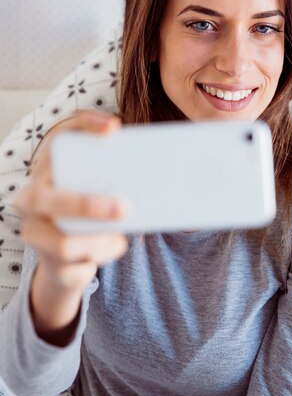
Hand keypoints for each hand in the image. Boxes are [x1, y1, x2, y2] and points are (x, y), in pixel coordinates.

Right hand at [12, 110, 128, 293]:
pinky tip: (113, 247)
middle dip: (88, 206)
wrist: (67, 264)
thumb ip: (112, 181)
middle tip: (123, 208)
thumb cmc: (88, 217)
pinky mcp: (49, 265)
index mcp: (47, 171)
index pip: (58, 138)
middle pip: (52, 201)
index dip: (84, 127)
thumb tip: (155, 176)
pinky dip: (103, 258)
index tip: (115, 127)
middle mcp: (33, 199)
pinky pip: (78, 268)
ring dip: (102, 242)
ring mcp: (35, 233)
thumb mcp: (98, 193)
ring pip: (67, 243)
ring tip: (119, 237)